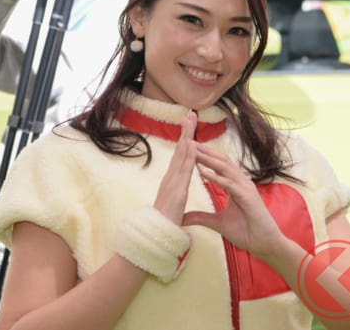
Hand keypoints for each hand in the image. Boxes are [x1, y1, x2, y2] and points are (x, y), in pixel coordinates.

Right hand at [153, 110, 197, 224]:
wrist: (156, 236)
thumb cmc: (165, 222)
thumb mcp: (173, 203)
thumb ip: (175, 193)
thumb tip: (177, 189)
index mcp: (173, 179)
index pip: (181, 155)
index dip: (186, 139)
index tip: (189, 124)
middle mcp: (171, 177)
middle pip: (180, 149)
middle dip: (186, 130)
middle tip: (191, 113)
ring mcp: (173, 182)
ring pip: (182, 155)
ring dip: (187, 136)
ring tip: (192, 121)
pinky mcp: (177, 190)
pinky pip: (184, 170)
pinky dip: (189, 156)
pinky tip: (193, 144)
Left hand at [183, 144, 287, 260]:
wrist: (265, 244)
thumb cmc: (246, 232)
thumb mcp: (218, 223)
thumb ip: (201, 217)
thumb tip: (183, 217)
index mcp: (235, 186)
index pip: (218, 166)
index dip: (204, 157)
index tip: (188, 149)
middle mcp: (241, 183)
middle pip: (221, 161)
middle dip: (205, 151)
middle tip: (188, 141)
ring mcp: (246, 188)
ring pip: (225, 168)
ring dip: (208, 159)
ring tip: (193, 151)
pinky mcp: (248, 197)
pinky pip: (229, 184)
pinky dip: (215, 177)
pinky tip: (202, 172)